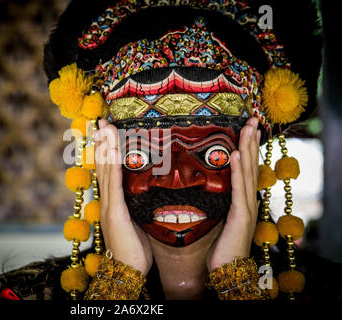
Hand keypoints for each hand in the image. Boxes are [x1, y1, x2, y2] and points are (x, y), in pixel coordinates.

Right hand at [94, 119, 152, 274]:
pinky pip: (113, 184)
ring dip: (105, 148)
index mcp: (112, 202)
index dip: (106, 151)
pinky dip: (112, 165)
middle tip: (101, 121)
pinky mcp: (114, 212)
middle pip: (103, 166)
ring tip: (105, 127)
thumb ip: (137, 206)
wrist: (127, 270)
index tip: (107, 132)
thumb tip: (146, 193)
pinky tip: (112, 150)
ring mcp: (108, 205)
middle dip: (102, 143)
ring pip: (106, 170)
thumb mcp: (136, 223)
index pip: (108, 171)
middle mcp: (106, 200)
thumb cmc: (135, 249)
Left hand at [206, 117, 260, 271]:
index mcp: (244, 200)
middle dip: (252, 141)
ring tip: (248, 129)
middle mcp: (249, 200)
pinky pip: (239, 189)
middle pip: (252, 165)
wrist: (228, 268)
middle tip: (253, 120)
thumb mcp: (221, 219)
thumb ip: (220, 202)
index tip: (249, 130)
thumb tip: (211, 186)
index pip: (248, 169)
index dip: (250, 148)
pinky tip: (238, 155)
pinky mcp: (241, 215)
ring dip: (248, 148)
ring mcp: (247, 207)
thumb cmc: (222, 246)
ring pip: (249, 172)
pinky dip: (239, 171)